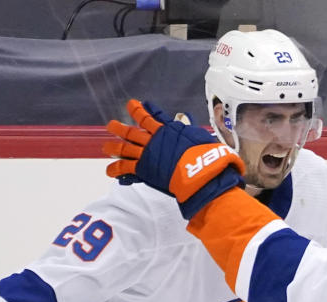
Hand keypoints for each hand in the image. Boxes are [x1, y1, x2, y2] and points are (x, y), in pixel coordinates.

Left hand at [103, 99, 245, 218]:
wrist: (199, 171)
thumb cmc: (208, 158)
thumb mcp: (209, 143)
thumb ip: (206, 144)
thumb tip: (220, 150)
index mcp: (170, 130)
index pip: (154, 117)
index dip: (144, 111)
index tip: (136, 105)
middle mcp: (156, 138)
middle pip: (135, 130)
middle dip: (122, 127)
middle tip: (112, 124)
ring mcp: (148, 152)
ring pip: (126, 146)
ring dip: (115, 145)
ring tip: (105, 145)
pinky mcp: (143, 168)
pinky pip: (126, 168)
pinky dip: (117, 169)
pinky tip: (109, 170)